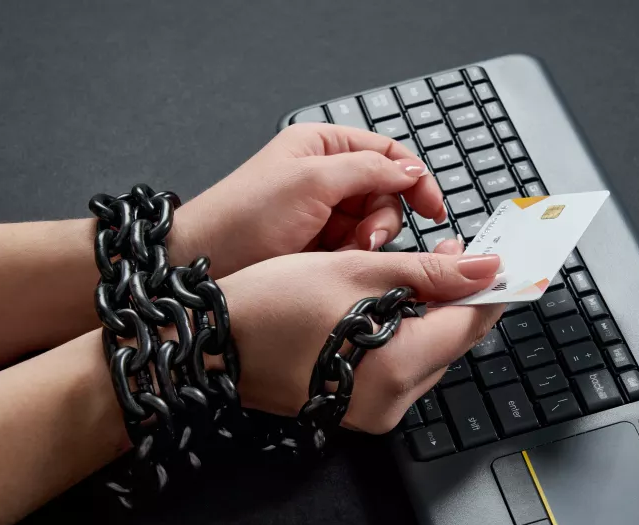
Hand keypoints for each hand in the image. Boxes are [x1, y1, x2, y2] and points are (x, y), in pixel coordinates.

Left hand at [173, 124, 447, 277]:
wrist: (204, 263)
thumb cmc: (242, 216)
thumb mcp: (311, 181)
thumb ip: (368, 170)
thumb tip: (411, 170)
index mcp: (323, 147)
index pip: (387, 153)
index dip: (415, 178)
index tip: (433, 206)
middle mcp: (326, 177)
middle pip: (386, 192)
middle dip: (383, 217)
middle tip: (366, 238)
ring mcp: (323, 213)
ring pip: (374, 225)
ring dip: (369, 241)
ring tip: (346, 252)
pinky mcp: (320, 246)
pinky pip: (357, 249)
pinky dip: (354, 257)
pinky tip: (336, 263)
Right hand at [219, 247, 502, 433]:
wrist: (209, 345)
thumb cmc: (271, 305)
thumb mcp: (356, 272)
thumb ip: (429, 273)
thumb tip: (486, 269)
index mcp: (398, 366)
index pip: (472, 325)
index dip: (491, 287)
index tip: (504, 258)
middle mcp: (394, 401)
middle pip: (453, 342)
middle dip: (458, 296)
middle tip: (450, 252)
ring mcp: (375, 412)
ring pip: (429, 355)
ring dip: (432, 314)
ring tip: (413, 272)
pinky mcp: (358, 411)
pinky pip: (402, 370)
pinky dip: (405, 336)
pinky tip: (389, 305)